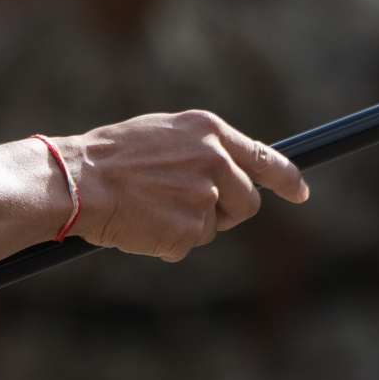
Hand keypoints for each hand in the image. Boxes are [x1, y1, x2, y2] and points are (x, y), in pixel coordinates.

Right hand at [61, 112, 308, 261]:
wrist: (78, 181)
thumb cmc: (111, 156)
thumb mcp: (164, 134)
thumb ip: (202, 148)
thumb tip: (228, 168)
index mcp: (210, 133)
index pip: (264, 159)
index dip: (287, 179)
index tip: (300, 193)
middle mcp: (215, 163)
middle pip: (247, 203)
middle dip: (228, 212)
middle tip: (192, 210)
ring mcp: (203, 200)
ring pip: (215, 228)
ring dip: (190, 226)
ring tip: (151, 208)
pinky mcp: (187, 233)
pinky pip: (187, 246)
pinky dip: (167, 242)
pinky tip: (141, 224)